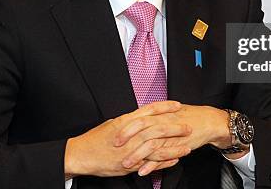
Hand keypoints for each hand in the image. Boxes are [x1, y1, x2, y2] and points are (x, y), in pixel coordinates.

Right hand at [64, 101, 192, 177]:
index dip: (165, 107)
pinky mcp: (130, 164)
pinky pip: (151, 163)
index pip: (150, 111)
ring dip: (174, 147)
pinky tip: (175, 160)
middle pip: (158, 128)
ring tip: (187, 146)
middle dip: (175, 127)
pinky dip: (164, 162)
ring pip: (157, 147)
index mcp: (126, 121)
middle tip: (188, 126)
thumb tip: (139, 117)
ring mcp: (131, 150)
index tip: (178, 105)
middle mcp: (130, 134)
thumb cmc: (95, 139)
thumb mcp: (112, 124)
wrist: (82, 155)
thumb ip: (128, 121)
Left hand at [116, 104, 237, 174]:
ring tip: (125, 164)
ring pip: (151, 143)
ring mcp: (171, 134)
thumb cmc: (185, 117)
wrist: (207, 121)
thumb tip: (132, 121)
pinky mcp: (178, 145)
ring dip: (137, 155)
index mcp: (158, 113)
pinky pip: (163, 156)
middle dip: (127, 137)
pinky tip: (143, 171)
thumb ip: (150, 117)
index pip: (138, 116)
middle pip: (142, 127)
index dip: (125, 125)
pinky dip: (152, 165)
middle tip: (115, 146)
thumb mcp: (166, 113)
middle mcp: (163, 121)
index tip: (112, 133)